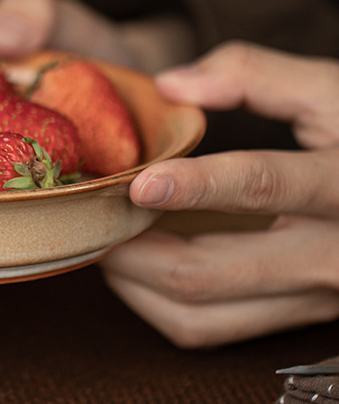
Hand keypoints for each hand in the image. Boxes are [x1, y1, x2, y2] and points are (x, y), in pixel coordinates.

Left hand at [100, 41, 338, 347]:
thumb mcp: (336, 91)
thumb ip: (256, 74)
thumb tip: (172, 84)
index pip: (263, 187)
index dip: (197, 185)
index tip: (139, 182)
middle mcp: (327, 258)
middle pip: (205, 273)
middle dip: (129, 247)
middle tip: (89, 212)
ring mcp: (307, 298)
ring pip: (197, 317)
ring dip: (134, 283)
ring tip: (104, 238)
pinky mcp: (290, 316)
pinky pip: (209, 328)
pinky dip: (157, 302)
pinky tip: (138, 264)